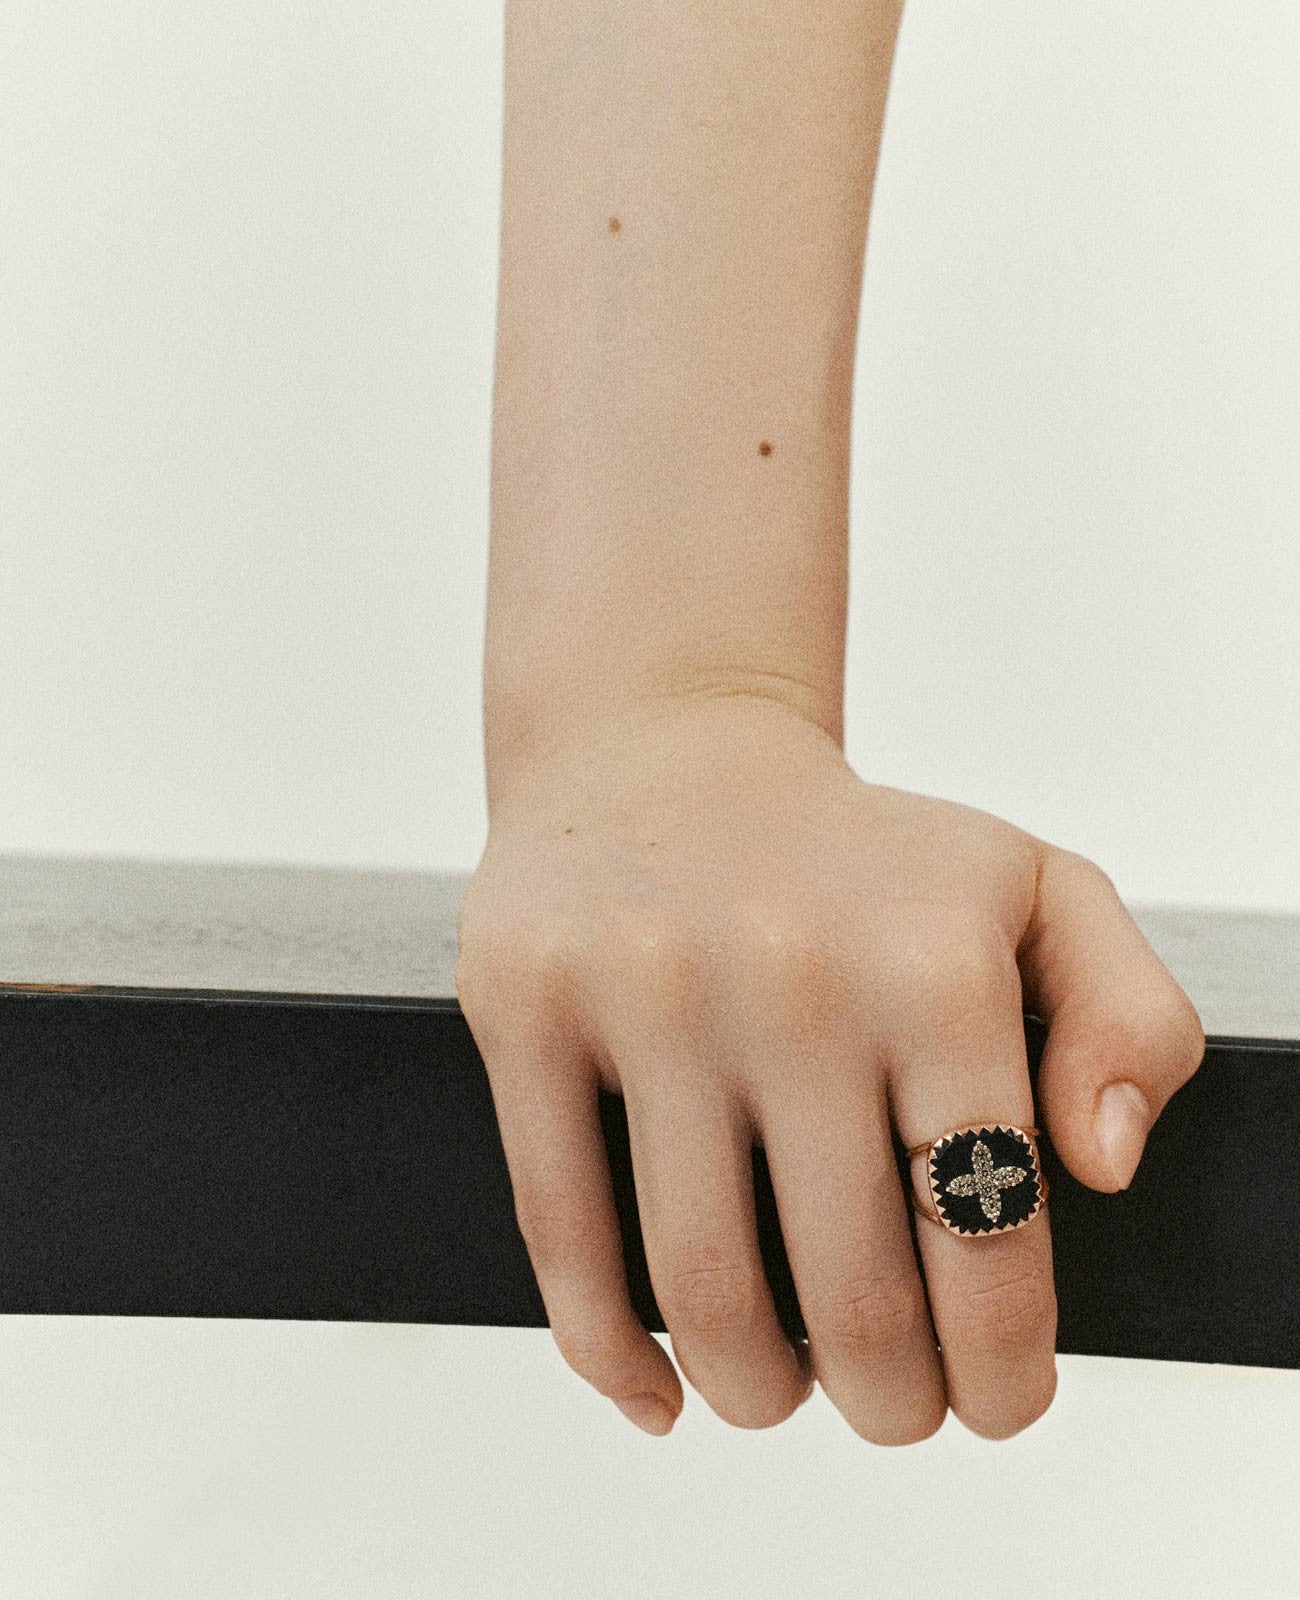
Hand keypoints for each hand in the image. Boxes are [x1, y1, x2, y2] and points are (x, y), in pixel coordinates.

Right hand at [454, 693, 1204, 1441]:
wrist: (663, 746)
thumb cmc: (859, 855)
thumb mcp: (1037, 892)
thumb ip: (1132, 1018)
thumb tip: (1096, 1166)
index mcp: (935, 964)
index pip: (988, 1231)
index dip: (1001, 1365)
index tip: (994, 1399)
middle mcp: (792, 977)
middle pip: (850, 1295)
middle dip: (888, 1401)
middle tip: (891, 1404)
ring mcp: (645, 992)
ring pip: (702, 1289)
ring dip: (755, 1393)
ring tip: (778, 1391)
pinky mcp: (526, 1007)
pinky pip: (560, 1230)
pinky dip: (607, 1350)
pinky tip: (653, 1389)